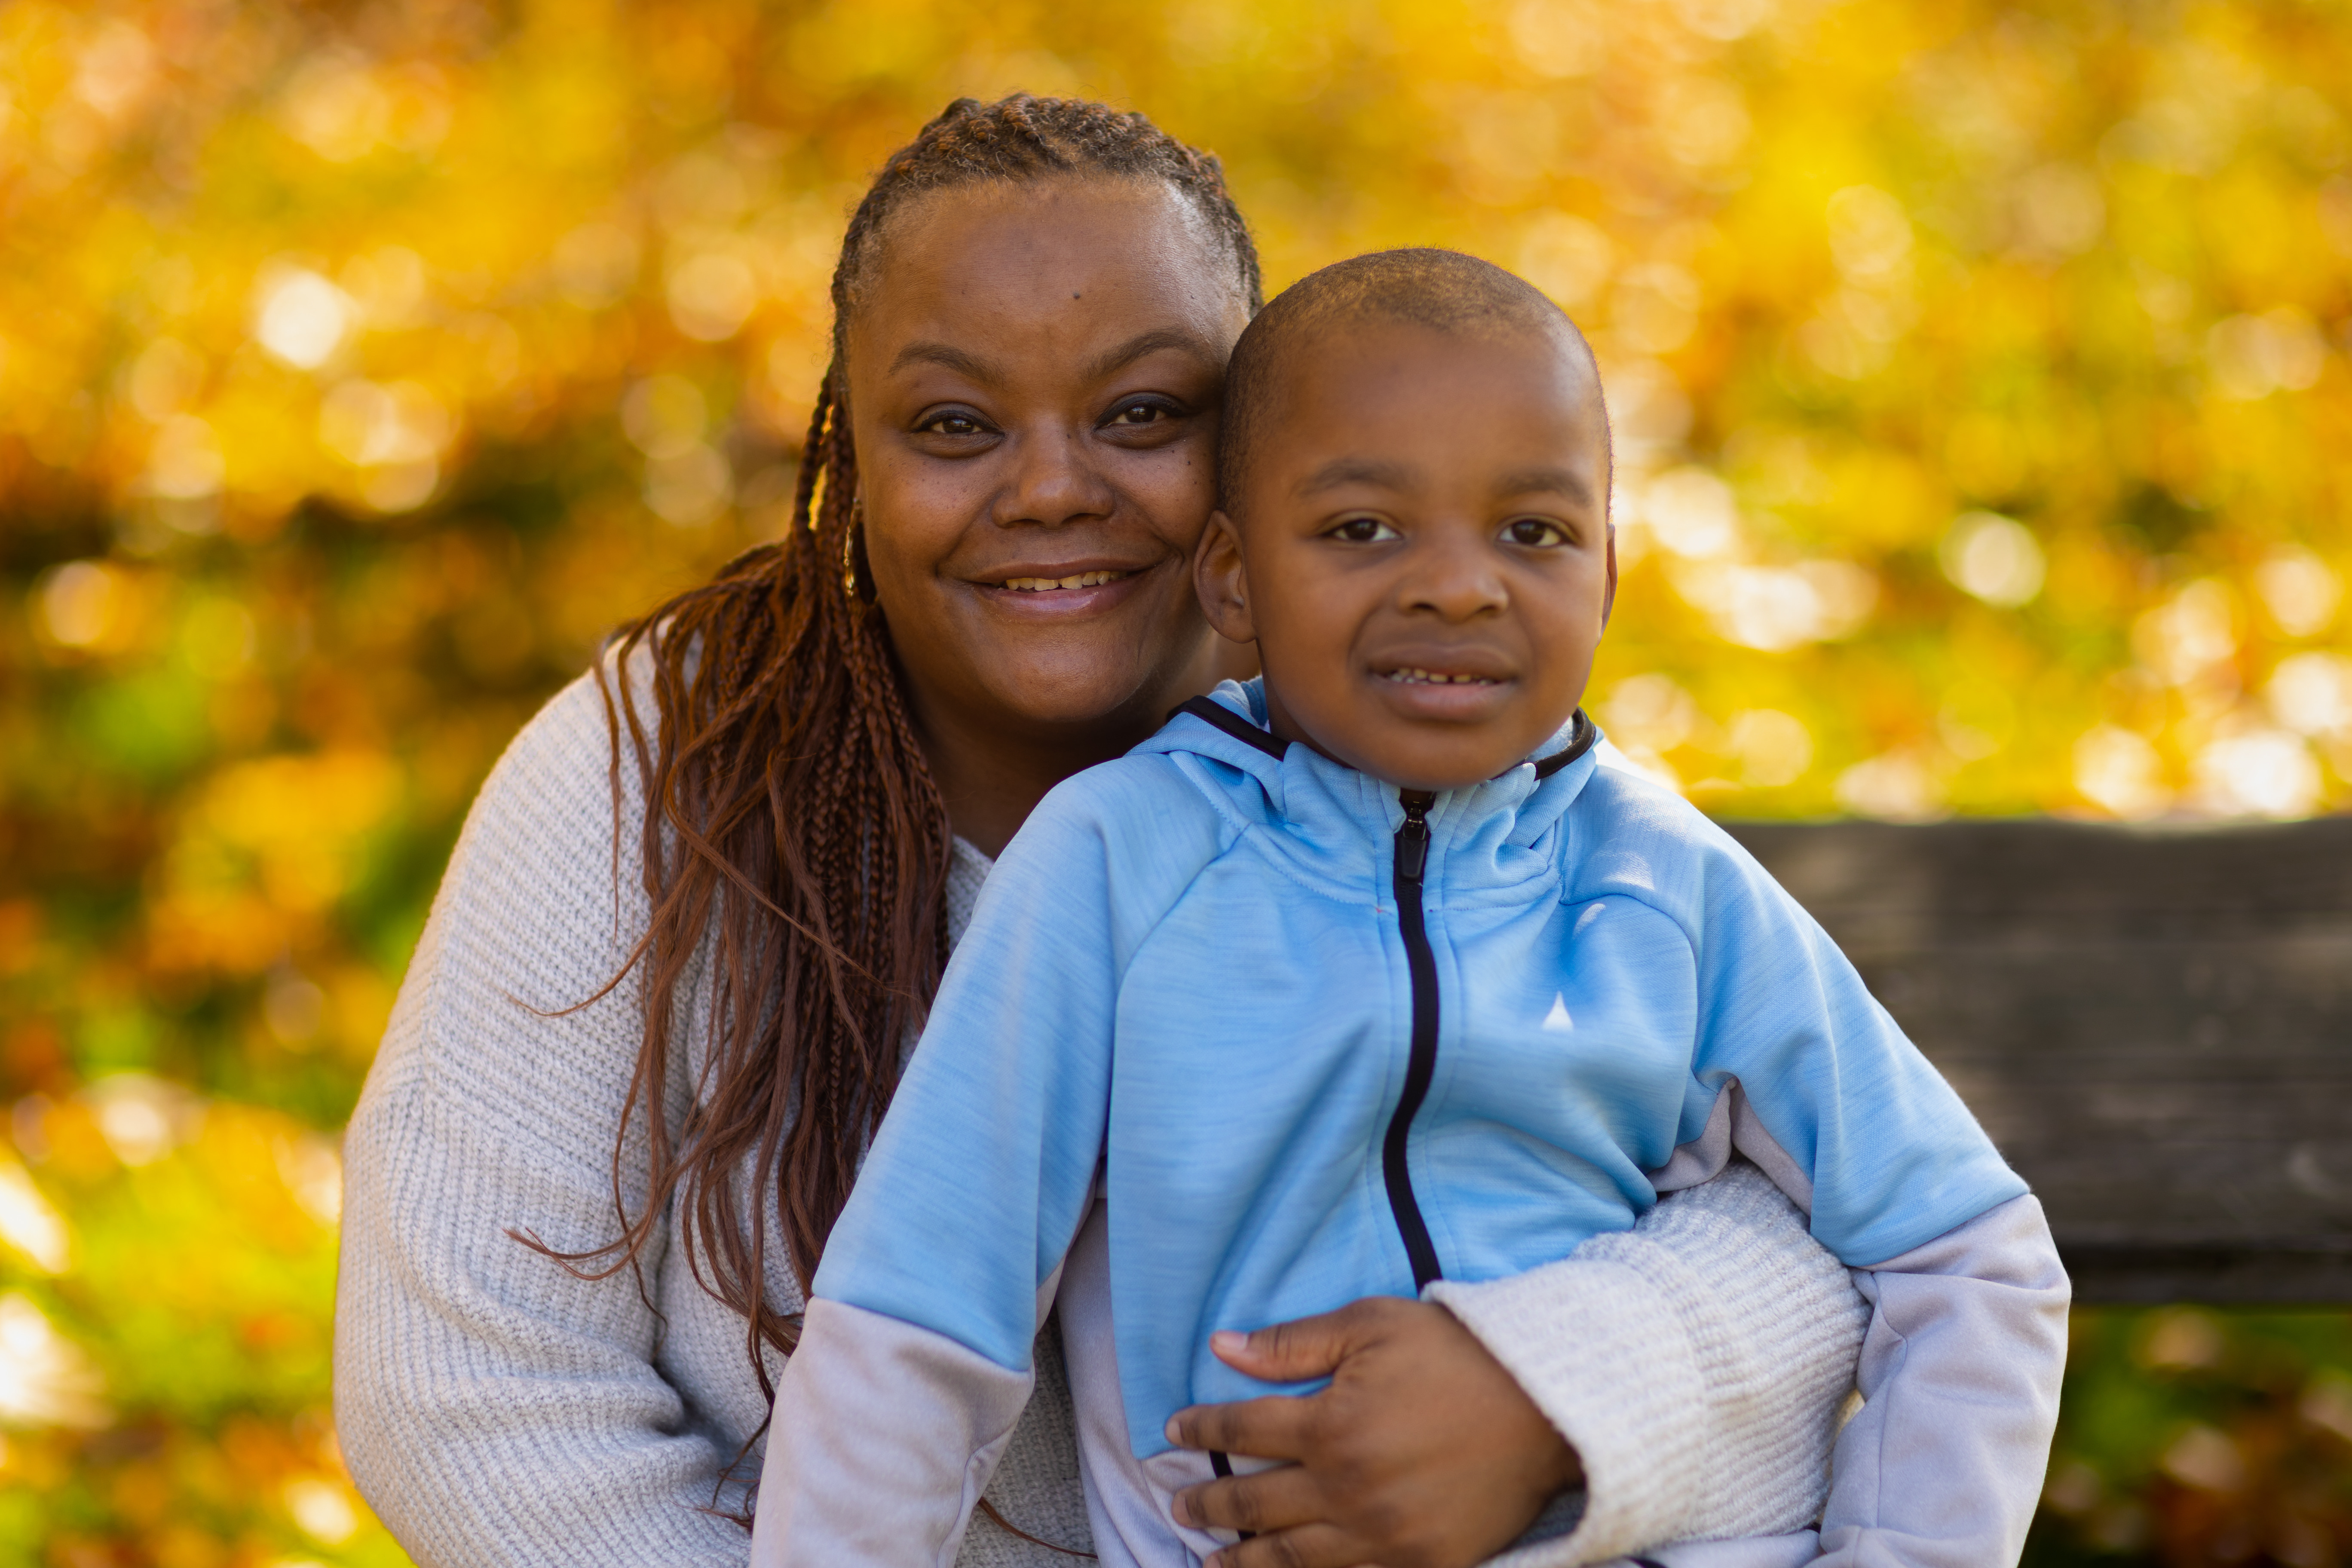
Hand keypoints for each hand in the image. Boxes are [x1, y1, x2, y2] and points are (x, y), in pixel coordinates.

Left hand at [1163, 1296, 1581, 1567]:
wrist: (1546, 1406)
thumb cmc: (1456, 1353)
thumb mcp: (1372, 1325)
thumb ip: (1293, 1342)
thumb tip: (1221, 1346)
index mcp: (1329, 1426)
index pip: (1240, 1433)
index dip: (1200, 1430)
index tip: (1173, 1431)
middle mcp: (1346, 1489)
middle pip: (1253, 1504)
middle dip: (1207, 1505)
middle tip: (1178, 1507)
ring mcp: (1383, 1535)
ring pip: (1291, 1559)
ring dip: (1243, 1561)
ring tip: (1212, 1561)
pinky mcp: (1420, 1563)